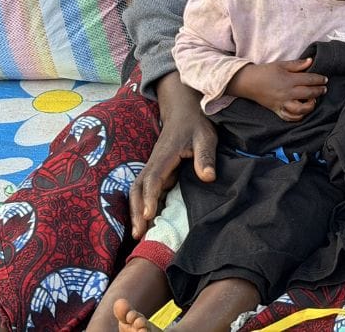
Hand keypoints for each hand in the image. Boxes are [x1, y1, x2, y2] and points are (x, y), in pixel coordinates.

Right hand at [130, 73, 216, 239]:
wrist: (184, 110)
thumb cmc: (196, 124)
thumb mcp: (206, 137)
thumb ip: (205, 156)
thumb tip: (207, 178)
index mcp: (164, 156)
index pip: (153, 179)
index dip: (150, 198)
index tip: (149, 215)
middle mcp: (153, 163)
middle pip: (137, 189)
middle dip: (136, 211)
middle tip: (138, 234)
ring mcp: (153, 168)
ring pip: (138, 191)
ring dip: (137, 211)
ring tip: (139, 234)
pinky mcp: (158, 171)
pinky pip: (146, 191)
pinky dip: (144, 206)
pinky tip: (149, 222)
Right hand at [232, 58, 326, 121]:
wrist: (248, 82)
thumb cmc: (265, 72)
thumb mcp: (281, 65)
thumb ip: (297, 64)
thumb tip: (311, 61)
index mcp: (288, 80)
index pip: (309, 80)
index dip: (319, 79)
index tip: (325, 79)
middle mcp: (287, 93)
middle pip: (308, 93)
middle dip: (319, 91)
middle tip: (324, 89)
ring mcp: (282, 103)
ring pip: (301, 109)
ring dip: (311, 105)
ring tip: (314, 100)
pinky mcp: (277, 110)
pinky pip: (290, 117)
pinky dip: (298, 116)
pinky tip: (303, 111)